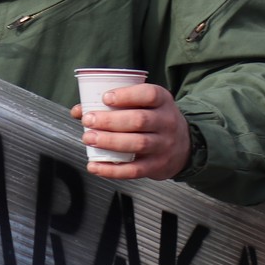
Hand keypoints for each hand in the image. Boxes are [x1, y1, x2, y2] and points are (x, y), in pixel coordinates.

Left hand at [72, 83, 191, 180]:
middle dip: (110, 121)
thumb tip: (79, 110)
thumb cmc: (155, 120)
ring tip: (88, 139)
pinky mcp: (157, 166)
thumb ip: (115, 105)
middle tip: (89, 120)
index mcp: (163, 101)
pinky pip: (134, 170)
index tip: (106, 98)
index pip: (149, 95)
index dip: (127, 95)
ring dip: (109, 142)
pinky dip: (112, 170)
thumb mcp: (145, 106)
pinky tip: (94, 166)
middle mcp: (166, 122)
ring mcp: (163, 146)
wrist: (185, 146)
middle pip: (139, 121)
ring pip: (137, 144)